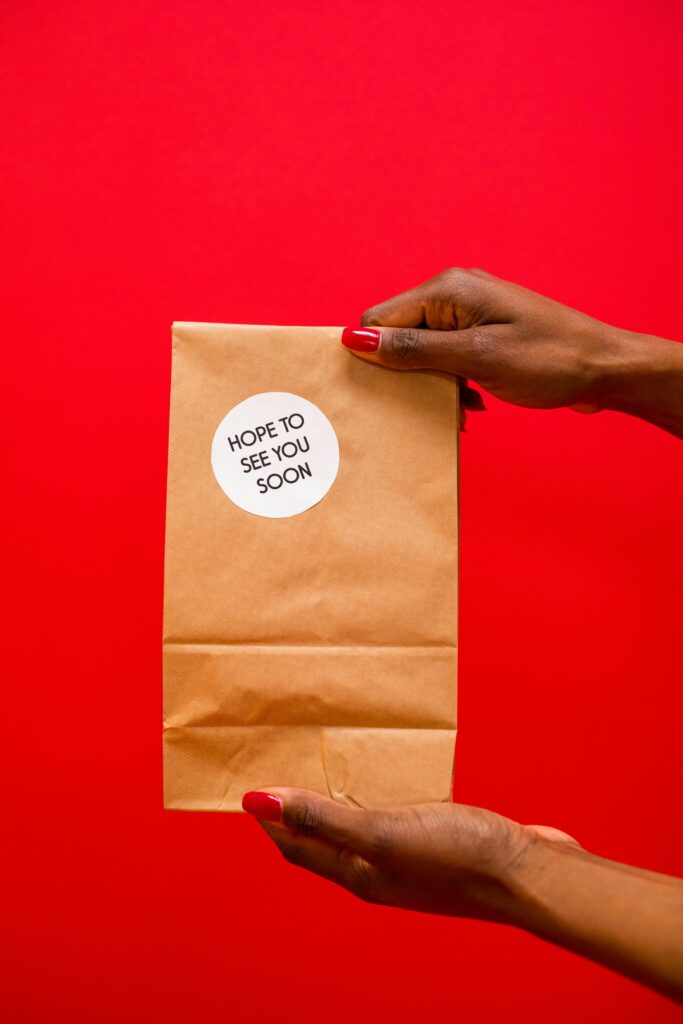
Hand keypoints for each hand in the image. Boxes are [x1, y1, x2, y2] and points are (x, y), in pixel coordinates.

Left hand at [243, 788, 682, 1000]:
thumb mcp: (383, 833)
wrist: (530, 874)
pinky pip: (394, 818)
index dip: (271, 822)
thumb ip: (323, 817)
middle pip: (325, 842)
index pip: (299, 848)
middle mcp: (379, 870)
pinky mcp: (439, 842)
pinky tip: (389, 780)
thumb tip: (258, 802)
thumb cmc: (459, 857)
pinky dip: (378, 799)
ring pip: (360, 830)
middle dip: (299, 812)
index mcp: (360, 874)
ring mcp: (411, 859)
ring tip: (327, 769)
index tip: (251, 787)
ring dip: (338, 805)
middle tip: (284, 770)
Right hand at [341, 267, 682, 437]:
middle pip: (398, 335)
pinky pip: (446, 358)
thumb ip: (413, 349)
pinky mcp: (483, 333)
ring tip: (459, 406)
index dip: (372, 356)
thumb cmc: (550, 360)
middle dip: (405, 375)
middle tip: (429, 404)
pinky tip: (472, 402)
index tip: (382, 393)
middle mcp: (454, 295)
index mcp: (447, 291)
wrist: (606, 367)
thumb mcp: (476, 358)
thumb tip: (356, 340)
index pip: (378, 319)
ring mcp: (470, 313)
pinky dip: (451, 383)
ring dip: (430, 384)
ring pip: (422, 351)